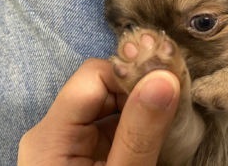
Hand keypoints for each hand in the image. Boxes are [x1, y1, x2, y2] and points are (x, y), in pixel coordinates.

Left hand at [18, 58, 179, 165]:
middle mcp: (53, 132)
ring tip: (170, 115)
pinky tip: (156, 130)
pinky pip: (109, 126)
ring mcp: (66, 142)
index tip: (168, 83)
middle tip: (176, 97)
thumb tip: (165, 78)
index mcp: (50, 135)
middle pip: (101, 87)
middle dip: (139, 90)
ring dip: (140, 107)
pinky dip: (135, 124)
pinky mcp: (80, 153)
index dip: (131, 74)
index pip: (93, 75)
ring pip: (108, 106)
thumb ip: (139, 132)